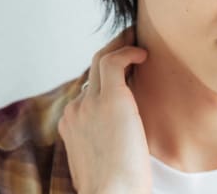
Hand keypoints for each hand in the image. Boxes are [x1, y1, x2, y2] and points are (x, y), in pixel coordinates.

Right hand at [58, 26, 150, 193]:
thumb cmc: (116, 187)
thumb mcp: (103, 159)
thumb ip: (105, 140)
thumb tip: (121, 134)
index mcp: (72, 123)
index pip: (88, 88)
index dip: (106, 75)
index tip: (125, 67)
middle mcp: (76, 109)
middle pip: (92, 68)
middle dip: (111, 49)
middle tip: (131, 39)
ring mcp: (89, 102)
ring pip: (101, 59)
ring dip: (120, 44)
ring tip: (137, 37)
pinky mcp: (110, 99)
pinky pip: (114, 61)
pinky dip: (128, 51)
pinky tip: (144, 54)